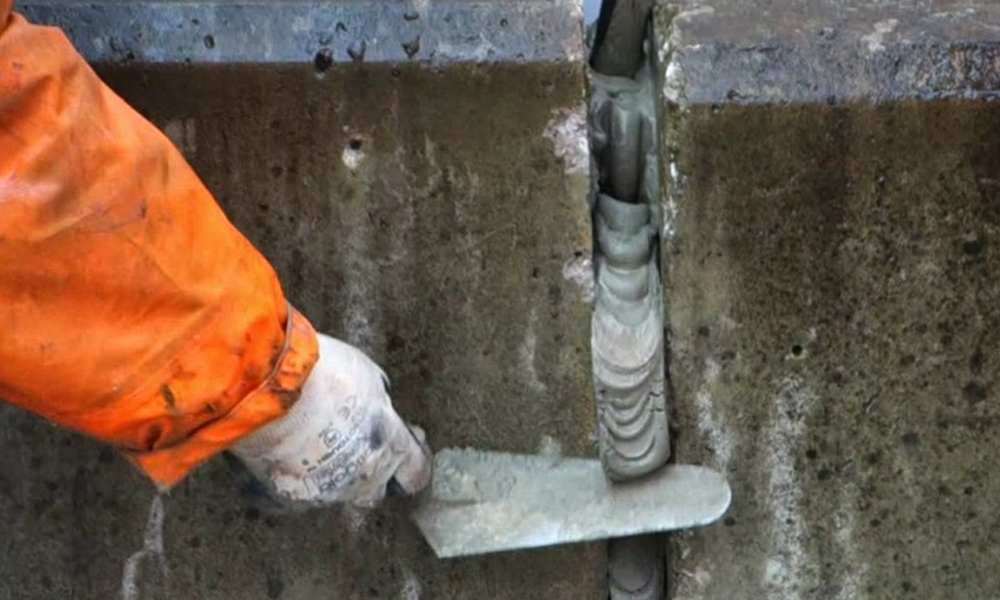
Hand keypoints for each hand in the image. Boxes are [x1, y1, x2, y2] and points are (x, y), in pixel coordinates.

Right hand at [228, 333, 431, 507]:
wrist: (268, 388)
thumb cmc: (323, 374)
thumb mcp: (368, 375)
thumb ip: (378, 400)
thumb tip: (379, 405)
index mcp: (390, 446)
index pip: (416, 473)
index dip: (414, 461)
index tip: (408, 445)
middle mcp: (364, 477)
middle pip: (375, 490)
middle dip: (371, 473)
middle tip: (357, 446)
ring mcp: (326, 492)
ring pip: (336, 493)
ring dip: (332, 474)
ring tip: (313, 443)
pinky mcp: (289, 496)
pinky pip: (299, 493)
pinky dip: (295, 479)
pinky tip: (284, 457)